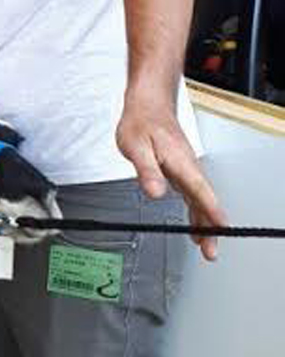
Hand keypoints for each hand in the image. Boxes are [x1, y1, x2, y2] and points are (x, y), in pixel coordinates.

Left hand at [116, 93, 227, 260]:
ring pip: (201, 199)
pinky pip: (194, 194)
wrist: (148, 105)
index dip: (210, 211)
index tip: (220, 229)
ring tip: (207, 245)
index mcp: (180, 162)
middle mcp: (188, 167)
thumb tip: (155, 193)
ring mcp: (186, 169)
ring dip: (205, 222)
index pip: (200, 191)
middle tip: (211, 251)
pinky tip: (196, 223)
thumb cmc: (141, 122)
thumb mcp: (136, 146)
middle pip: (204, 201)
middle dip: (210, 227)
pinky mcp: (181, 170)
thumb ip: (147, 171)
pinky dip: (198, 210)